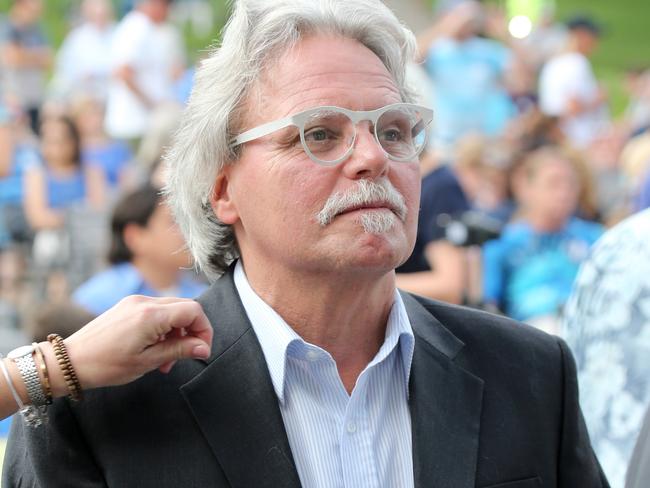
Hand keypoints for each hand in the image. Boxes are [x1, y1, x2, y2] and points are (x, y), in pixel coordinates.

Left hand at [43, 296, 212, 394]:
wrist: (70, 361)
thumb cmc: (105, 365)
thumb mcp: (147, 362)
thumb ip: (179, 350)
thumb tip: (204, 348)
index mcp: (151, 315)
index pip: (194, 311)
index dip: (204, 330)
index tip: (202, 350)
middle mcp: (144, 302)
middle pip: (185, 307)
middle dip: (192, 330)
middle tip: (187, 354)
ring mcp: (135, 302)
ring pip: (172, 309)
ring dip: (177, 332)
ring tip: (167, 359)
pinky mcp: (128, 306)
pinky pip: (156, 311)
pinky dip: (163, 328)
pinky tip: (155, 348)